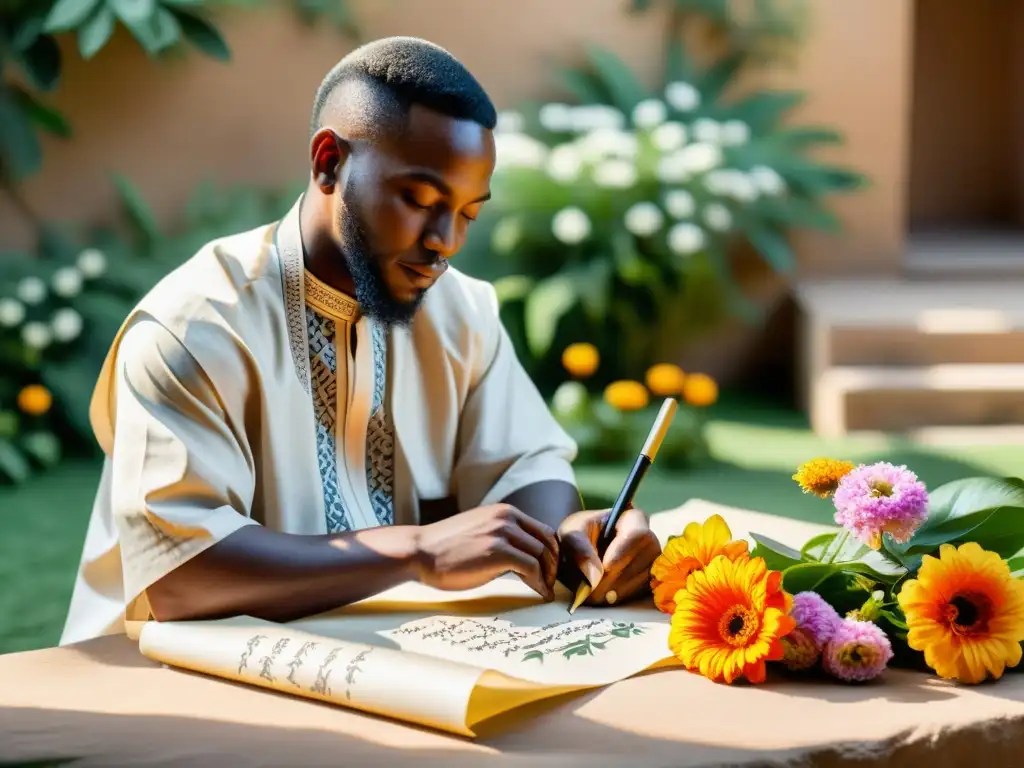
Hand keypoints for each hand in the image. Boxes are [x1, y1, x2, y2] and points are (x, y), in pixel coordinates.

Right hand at [414, 504, 558, 599]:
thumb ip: (502, 537)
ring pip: (542, 555)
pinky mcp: (497, 552)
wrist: (419, 552)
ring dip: (548, 576)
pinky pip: (532, 568)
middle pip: (548, 541)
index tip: (551, 570)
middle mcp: (507, 518)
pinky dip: (540, 583)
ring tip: (545, 591)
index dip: (551, 552)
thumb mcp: (480, 532)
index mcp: (504, 512)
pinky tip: (539, 594)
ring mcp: (502, 533)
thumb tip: (523, 557)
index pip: (543, 530)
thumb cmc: (445, 548)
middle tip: (552, 583)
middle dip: (554, 564)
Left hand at [557, 506, 660, 605]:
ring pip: (641, 579)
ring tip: (593, 596)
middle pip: (641, 560)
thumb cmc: (578, 534)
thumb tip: (595, 576)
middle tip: (591, 592)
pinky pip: (640, 592)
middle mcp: (649, 540)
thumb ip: (580, 550)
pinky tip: (604, 597)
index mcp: (633, 519)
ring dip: (616, 591)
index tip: (605, 568)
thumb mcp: (572, 535)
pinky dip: (620, 597)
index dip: (622, 553)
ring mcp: (652, 562)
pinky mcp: (648, 580)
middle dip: (614, 579)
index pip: (637, 535)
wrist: (580, 548)